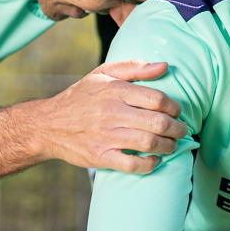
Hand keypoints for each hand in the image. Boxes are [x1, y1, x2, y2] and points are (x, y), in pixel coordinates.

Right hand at [0, 59, 187, 180]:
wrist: (47, 125)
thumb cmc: (80, 97)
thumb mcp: (102, 73)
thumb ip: (134, 67)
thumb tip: (165, 66)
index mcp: (114, 90)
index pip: (156, 98)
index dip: (174, 107)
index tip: (177, 112)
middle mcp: (111, 113)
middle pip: (157, 122)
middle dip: (177, 128)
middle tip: (181, 130)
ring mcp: (105, 136)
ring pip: (148, 143)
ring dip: (168, 146)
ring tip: (172, 145)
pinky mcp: (100, 157)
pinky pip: (132, 164)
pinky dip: (150, 164)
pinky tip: (154, 159)